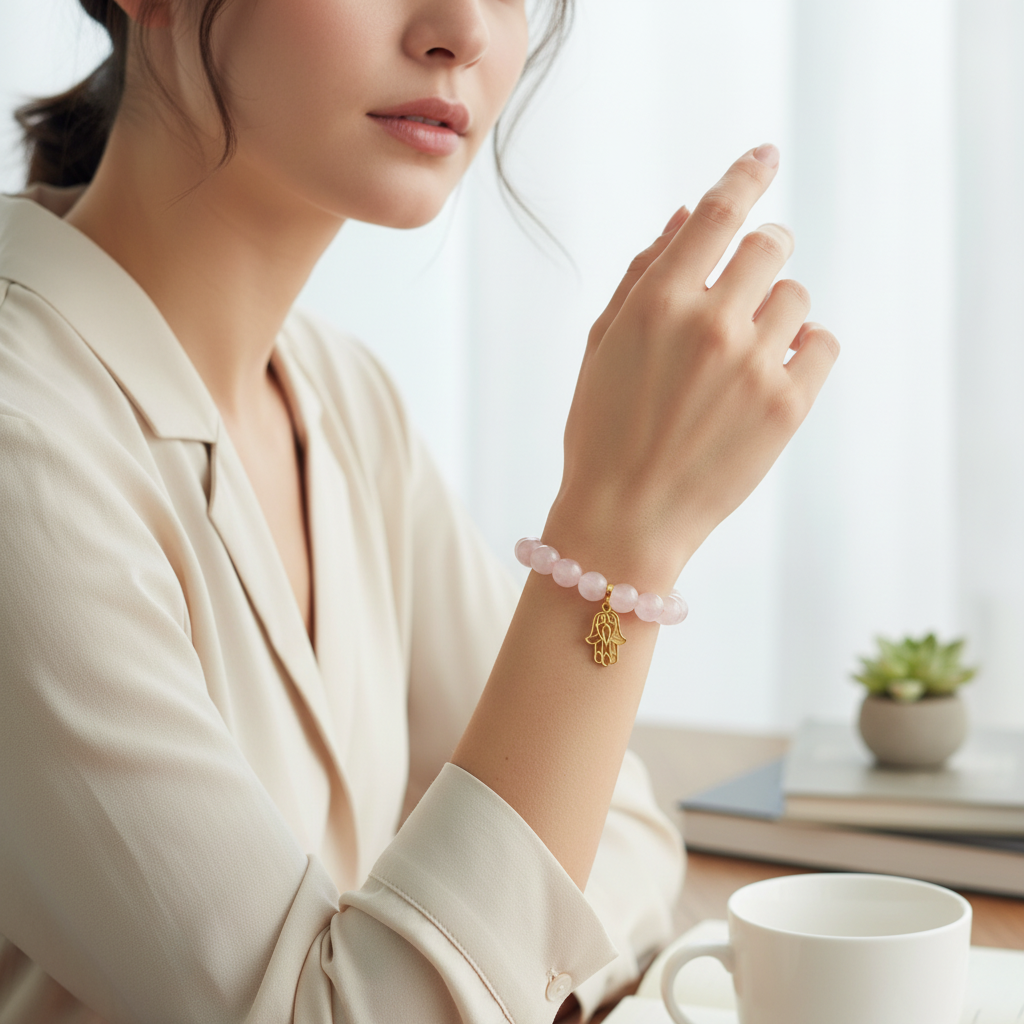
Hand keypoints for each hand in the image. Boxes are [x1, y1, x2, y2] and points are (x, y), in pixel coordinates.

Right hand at [547, 144, 838, 587]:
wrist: (626, 520)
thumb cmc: (602, 432)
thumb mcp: (603, 346)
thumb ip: (644, 275)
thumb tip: (686, 217)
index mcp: (658, 304)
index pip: (719, 214)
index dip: (746, 175)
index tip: (766, 155)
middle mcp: (711, 324)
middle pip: (771, 246)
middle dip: (763, 253)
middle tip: (748, 281)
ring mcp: (755, 365)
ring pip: (797, 296)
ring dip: (778, 307)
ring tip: (748, 347)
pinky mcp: (788, 406)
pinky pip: (823, 343)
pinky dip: (806, 345)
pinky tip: (776, 366)